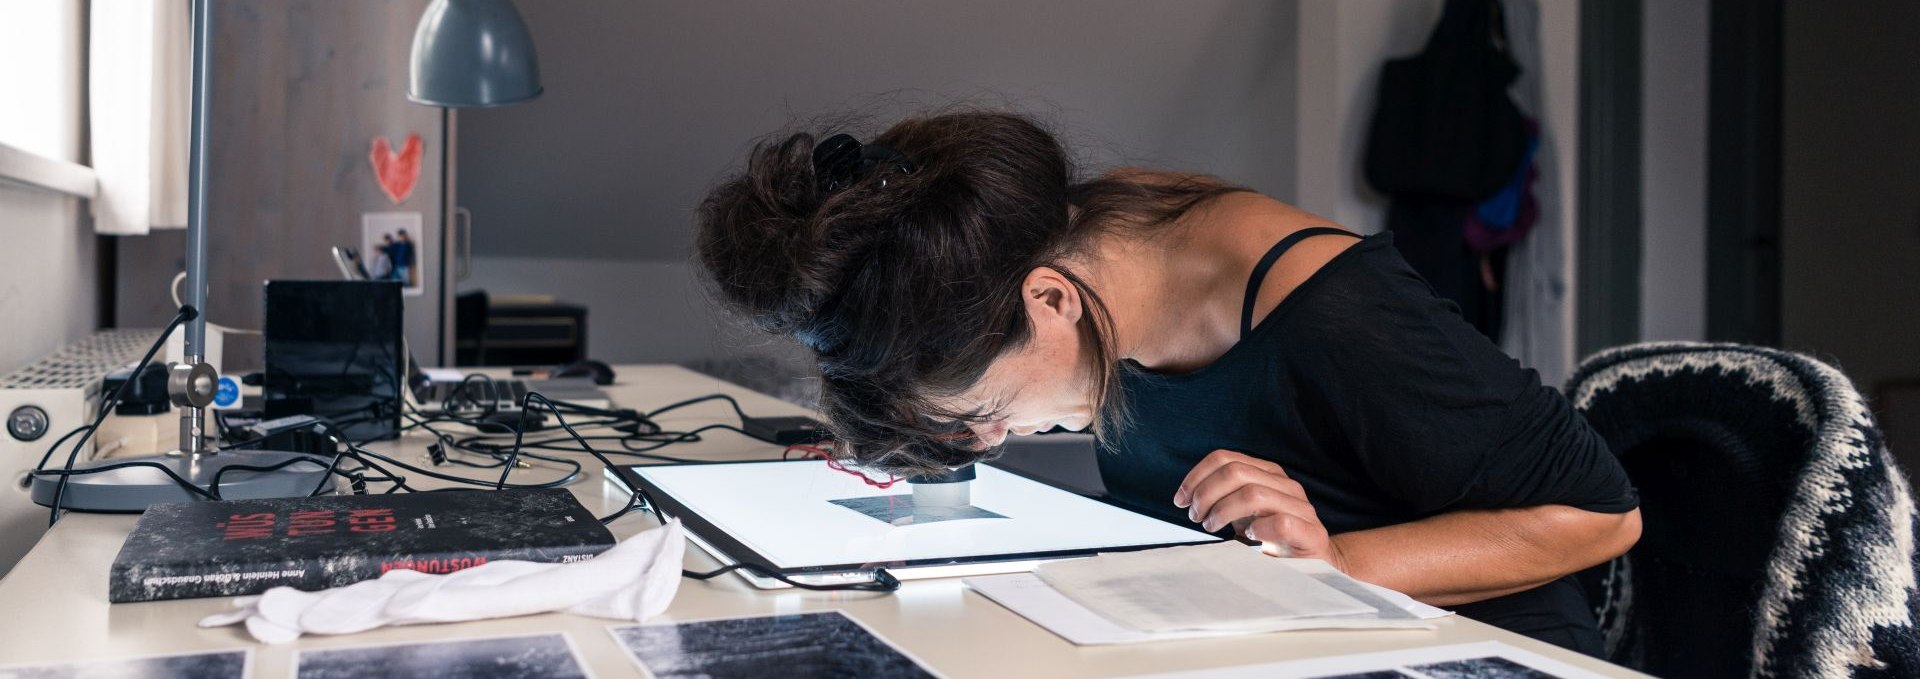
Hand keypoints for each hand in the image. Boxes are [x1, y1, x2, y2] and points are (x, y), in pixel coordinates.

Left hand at [1173, 450, 1346, 569]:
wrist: (1314, 567)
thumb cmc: (1271, 538)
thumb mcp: (1244, 513)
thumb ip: (1222, 497)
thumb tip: (1186, 496)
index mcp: (1268, 474)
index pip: (1225, 458)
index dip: (1196, 476)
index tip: (1180, 499)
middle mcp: (1286, 485)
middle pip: (1235, 472)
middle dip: (1206, 494)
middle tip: (1195, 516)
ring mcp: (1301, 508)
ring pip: (1253, 494)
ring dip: (1222, 511)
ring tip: (1212, 527)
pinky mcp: (1312, 534)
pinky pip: (1282, 523)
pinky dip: (1259, 529)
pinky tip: (1249, 538)